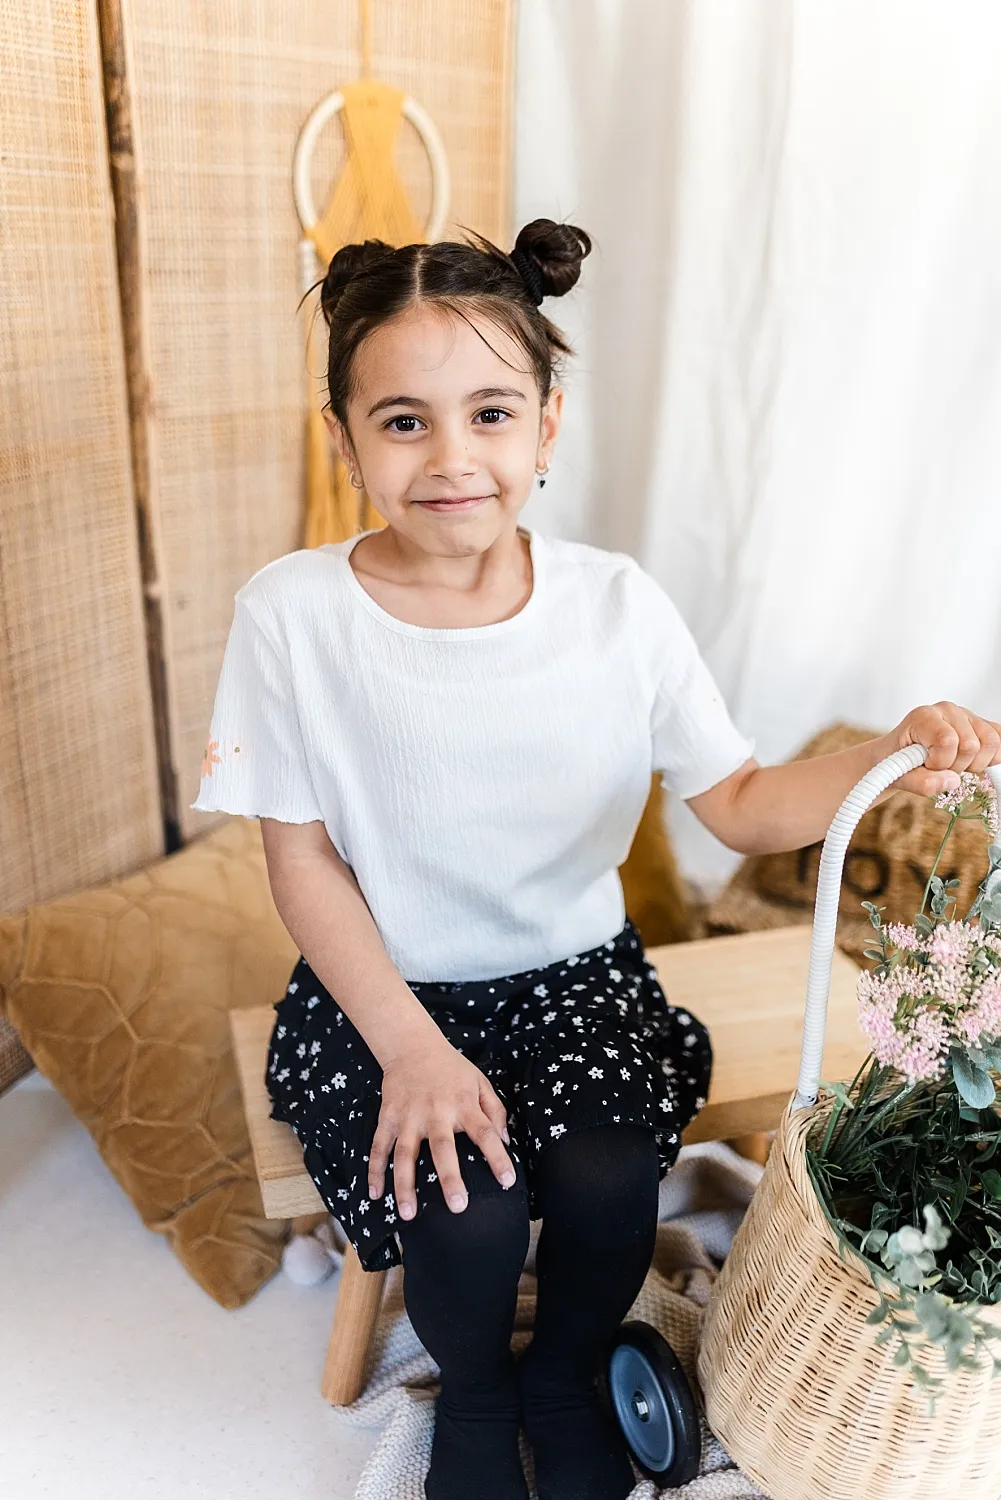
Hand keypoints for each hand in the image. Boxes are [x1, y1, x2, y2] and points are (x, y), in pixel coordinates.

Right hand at [368, 1036, 515, 1218]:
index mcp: (463, 1104)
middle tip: (458, 1207)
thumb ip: (495, 1111)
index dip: (498, 1157)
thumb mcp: (480, 1082)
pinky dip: (375, 1171)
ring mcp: (408, 1116)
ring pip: (405, 1154)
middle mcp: (436, 1112)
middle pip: (443, 1148)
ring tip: (408, 1215)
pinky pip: (379, 1147)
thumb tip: (504, 1141)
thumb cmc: (451, 1069)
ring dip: (405, 1185)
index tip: (508, 1181)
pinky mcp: (387, 1117)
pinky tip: (376, 1195)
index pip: (486, 1133)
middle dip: (450, 1178)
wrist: (412, 1045)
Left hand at [887, 701, 1000, 796]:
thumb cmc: (897, 761)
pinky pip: (1000, 739)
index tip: (925, 765)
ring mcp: (966, 715)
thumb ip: (922, 782)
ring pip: (991, 743)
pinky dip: (991, 757)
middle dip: (956, 766)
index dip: (939, 763)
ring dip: (974, 763)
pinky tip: (973, 761)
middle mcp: (947, 710)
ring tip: (953, 763)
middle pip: (972, 745)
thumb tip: (953, 781)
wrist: (896, 755)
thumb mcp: (899, 776)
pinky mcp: (980, 724)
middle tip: (939, 767)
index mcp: (924, 716)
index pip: (947, 741)